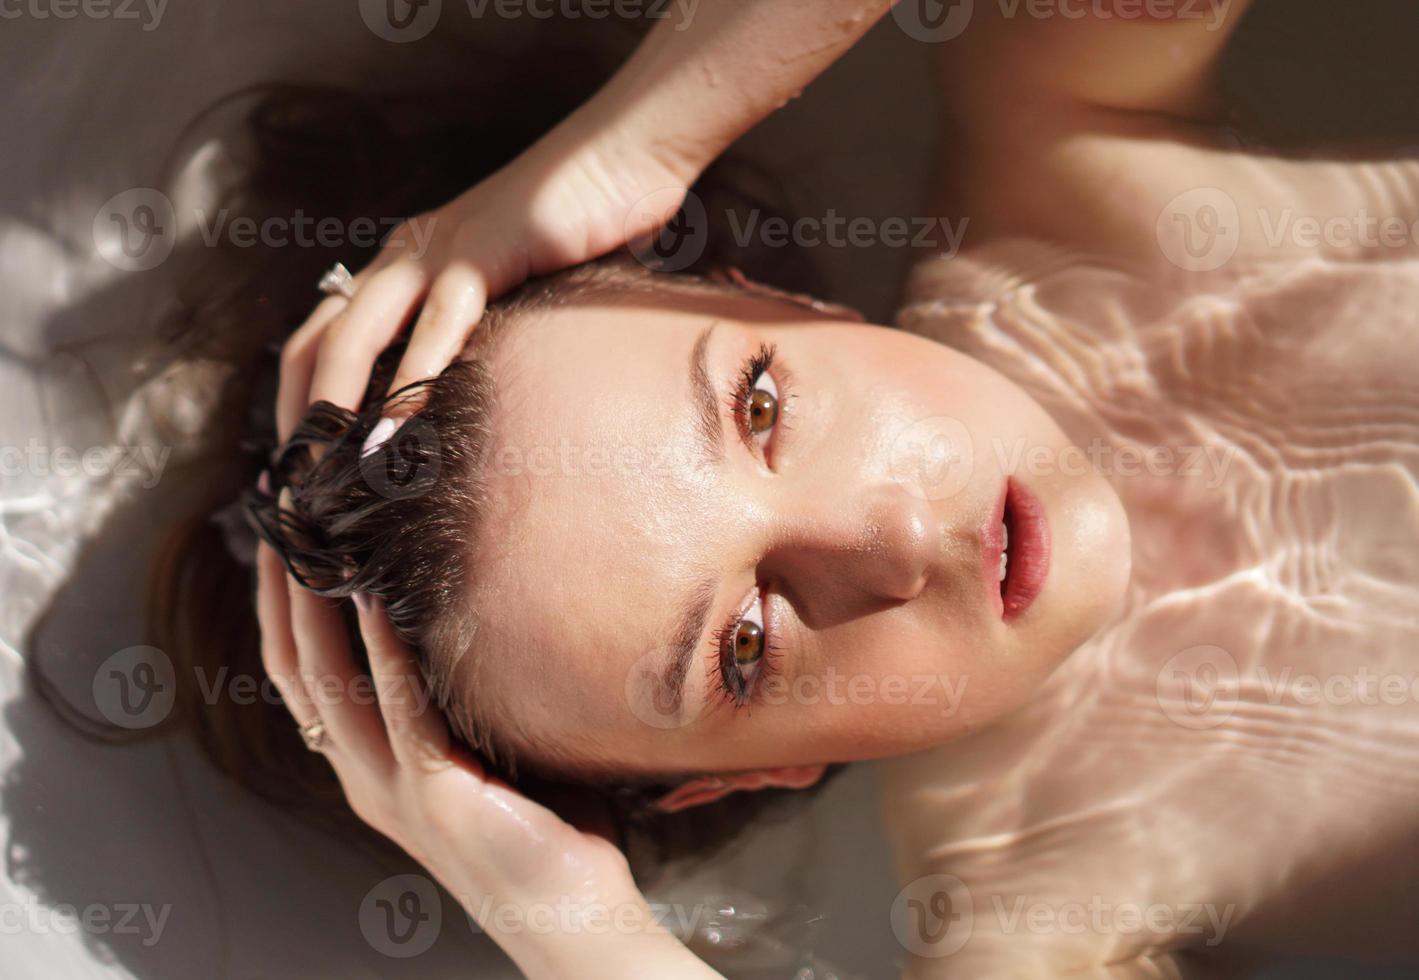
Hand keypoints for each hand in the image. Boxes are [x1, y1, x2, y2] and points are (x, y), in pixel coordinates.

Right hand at [253, 543, 714, 976]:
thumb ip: (465, 694)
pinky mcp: (435, 793)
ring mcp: (393, 788)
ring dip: (315, 608)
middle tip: (280, 514)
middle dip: (284, 591)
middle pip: (298, 672)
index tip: (285, 540)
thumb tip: (484, 612)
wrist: (570, 912)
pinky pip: (401, 710)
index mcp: (369, 767)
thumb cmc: (544, 828)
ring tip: (313, 541)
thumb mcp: (486, 748)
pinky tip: (375, 599)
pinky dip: (383, 650)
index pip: (304, 677)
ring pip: (329, 686)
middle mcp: (364, 777)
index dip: (284, 610)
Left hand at [275, 120, 694, 441]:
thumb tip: (481, 402)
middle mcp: (402, 257)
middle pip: (315, 341)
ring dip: (333, 407)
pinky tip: (398, 431)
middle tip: (298, 489)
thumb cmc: (582, 227)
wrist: (621, 155)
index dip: (299, 403)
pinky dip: (410, 380)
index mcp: (404, 265)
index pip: (322, 337)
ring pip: (355, 334)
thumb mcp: (519, 291)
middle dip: (298, 417)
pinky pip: (435, 324)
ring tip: (324, 472)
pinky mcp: (481, 253)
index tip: (303, 470)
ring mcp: (436, 253)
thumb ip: (487, 332)